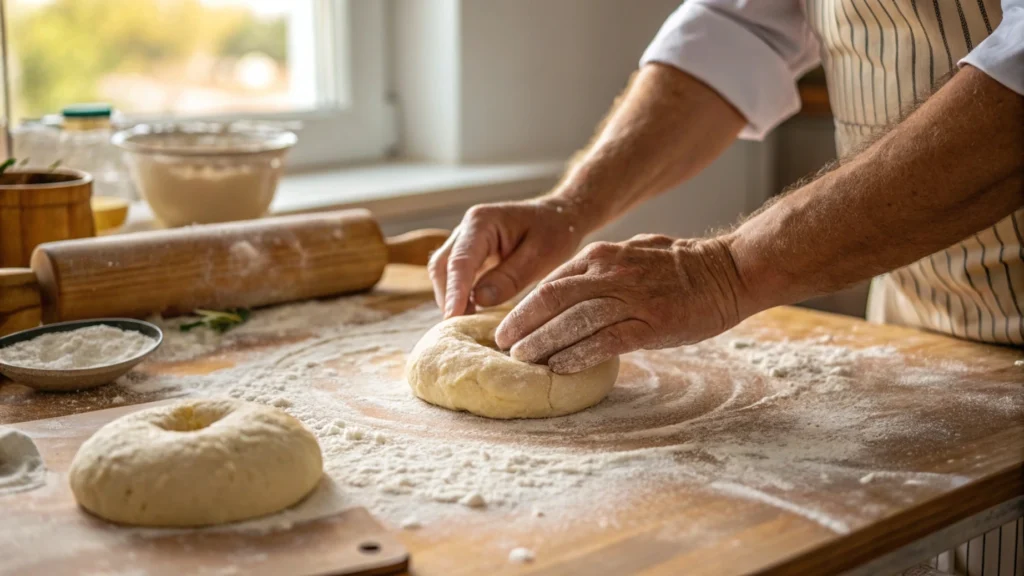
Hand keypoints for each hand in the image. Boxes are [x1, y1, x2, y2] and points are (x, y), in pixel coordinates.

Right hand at [428, 197, 588, 317]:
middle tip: (457, 330)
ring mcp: (466, 241)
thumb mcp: (540, 255)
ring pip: (444, 272)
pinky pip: (456, 276)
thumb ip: (510, 277)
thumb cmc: (555, 230)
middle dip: (447, 298)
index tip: (452, 318)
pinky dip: (459, 295)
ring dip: (451, 298)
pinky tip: (471, 315)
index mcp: (482, 222)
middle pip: (442, 267)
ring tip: (463, 327)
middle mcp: (466, 229)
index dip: (455, 291)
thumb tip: (478, 300)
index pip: (461, 261)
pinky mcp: (471, 255)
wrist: (561, 216)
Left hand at [494, 234, 747, 373]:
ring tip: (522, 359)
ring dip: (543, 341)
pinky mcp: (652, 323)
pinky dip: (579, 355)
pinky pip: (606, 340)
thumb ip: (601, 269)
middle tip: (502, 345)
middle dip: (522, 323)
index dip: (524, 306)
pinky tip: (560, 368)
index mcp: (602, 256)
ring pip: (574, 320)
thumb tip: (570, 289)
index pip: (551, 282)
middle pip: (553, 298)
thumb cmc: (682, 267)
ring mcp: (632, 298)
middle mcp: (611, 273)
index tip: (508, 326)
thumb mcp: (633, 254)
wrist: (730, 270)